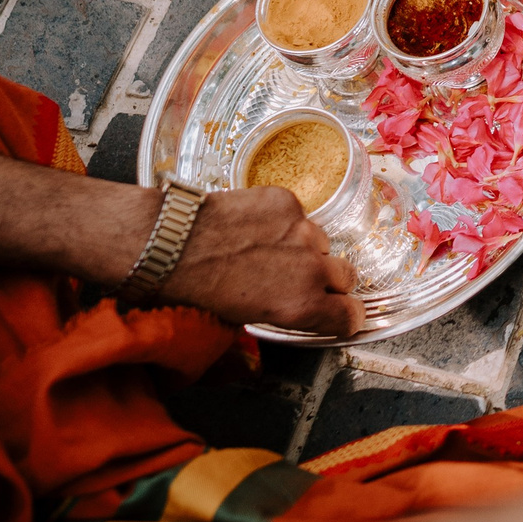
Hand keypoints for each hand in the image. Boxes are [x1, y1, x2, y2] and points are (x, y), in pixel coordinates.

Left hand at [148, 188, 361, 337]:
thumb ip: (284, 313)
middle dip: (329, 280)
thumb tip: (292, 307)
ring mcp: (302, 230)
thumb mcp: (244, 320)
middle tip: (298, 280)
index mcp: (302, 306)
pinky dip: (283, 222)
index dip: (345, 316)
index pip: (352, 315)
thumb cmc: (196, 291)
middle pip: (346, 276)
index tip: (338, 313)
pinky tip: (254, 227)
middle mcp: (311, 268)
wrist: (170, 243)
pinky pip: (298, 215)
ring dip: (304, 249)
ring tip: (268, 250)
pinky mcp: (286, 201)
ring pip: (321, 242)